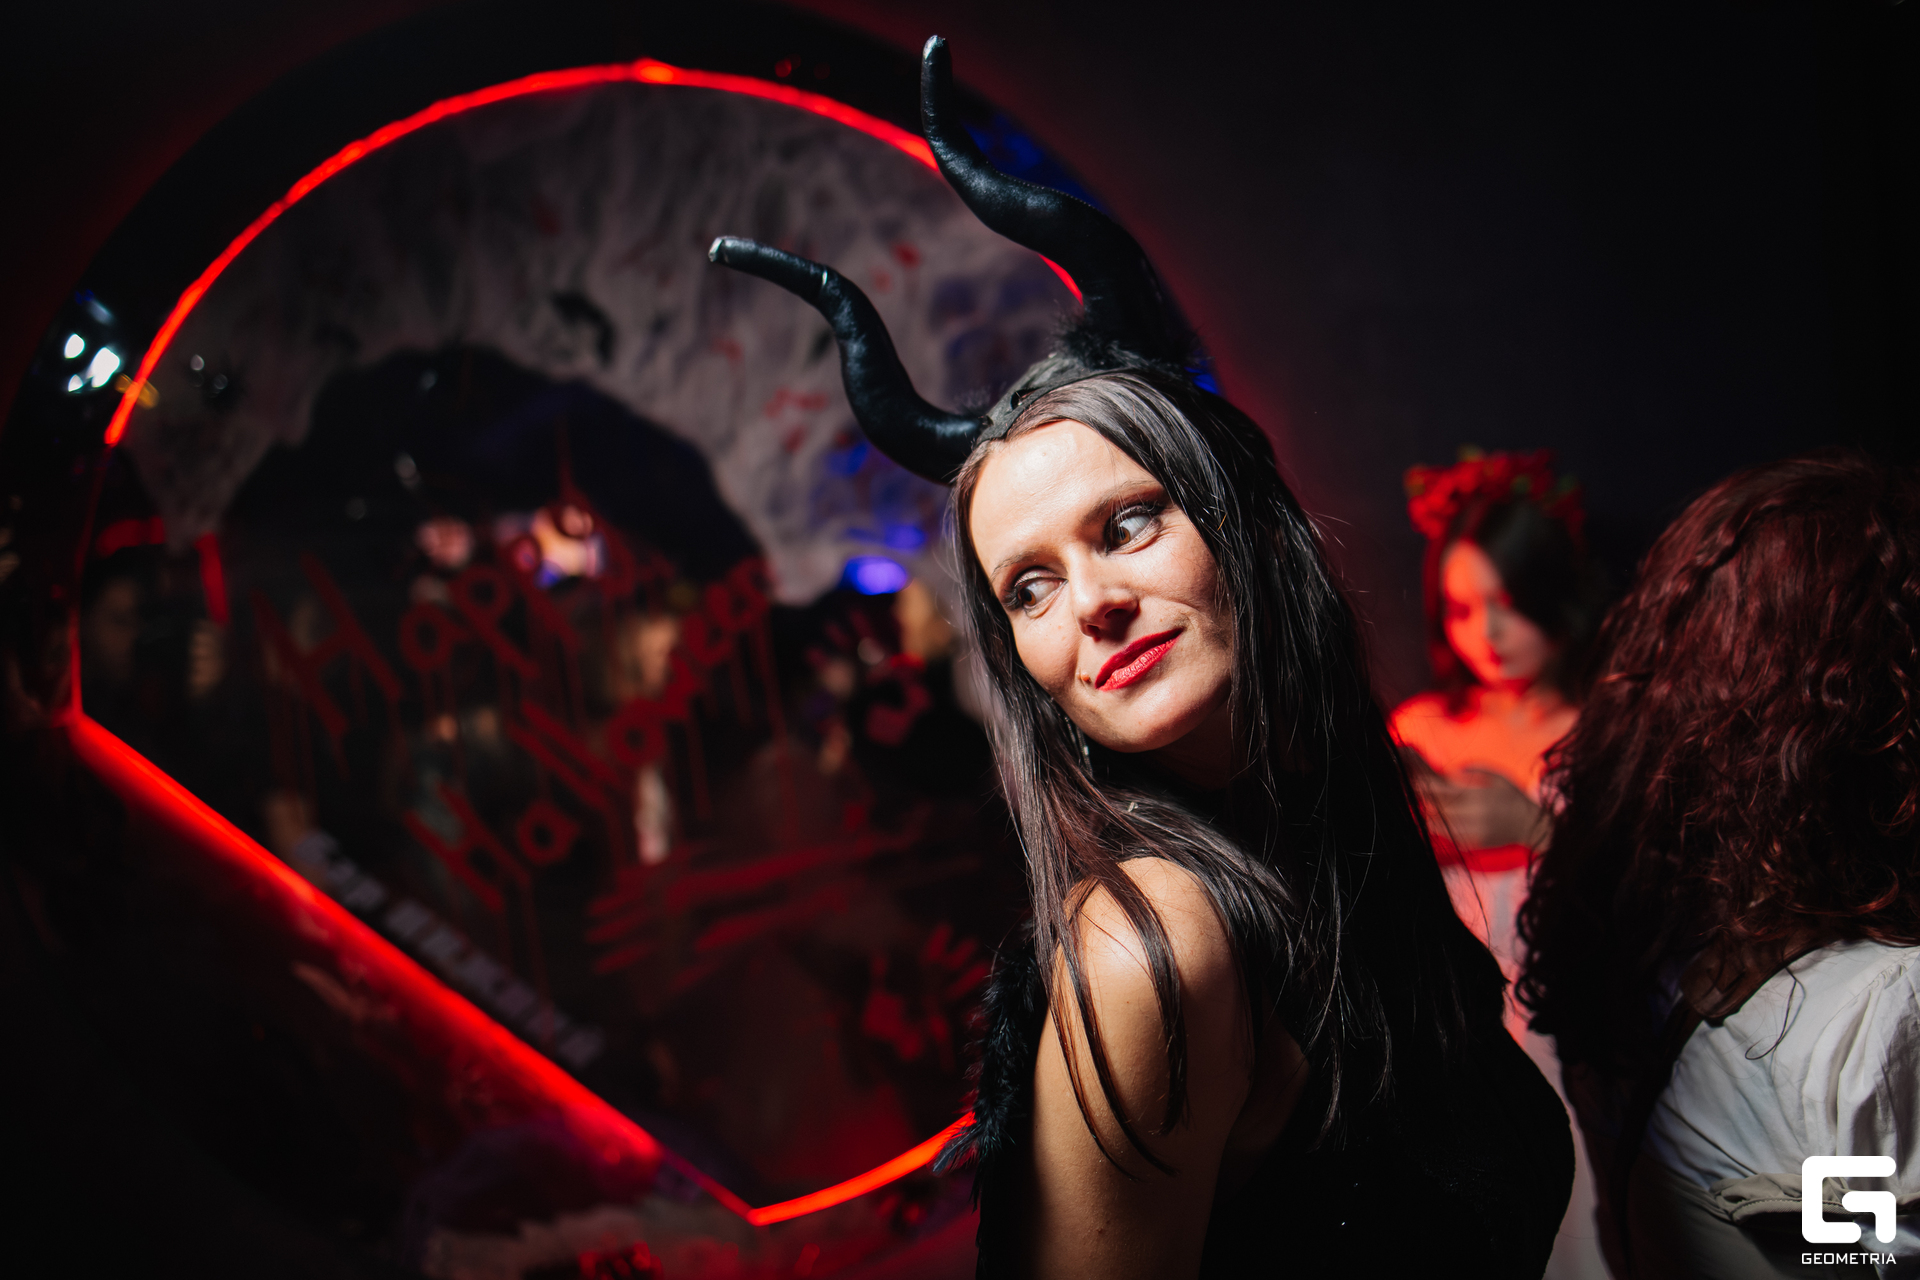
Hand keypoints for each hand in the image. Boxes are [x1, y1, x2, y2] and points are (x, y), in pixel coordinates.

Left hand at [1416, 767, 1547, 850]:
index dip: (1426, 787)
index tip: (1415, 780)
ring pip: (1439, 824)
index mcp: (1479, 796)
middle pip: (1437, 808)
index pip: (1443, 792)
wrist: (1531, 825)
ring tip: (1419, 805)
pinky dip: (1437, 827)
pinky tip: (1432, 819)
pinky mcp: (1474, 843)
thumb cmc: (1512, 796)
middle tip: (1411, 791)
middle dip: (1423, 800)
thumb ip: (1474, 770)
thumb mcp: (1498, 776)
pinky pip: (1448, 835)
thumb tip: (1450, 771)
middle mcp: (1475, 815)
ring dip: (1427, 814)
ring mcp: (1474, 832)